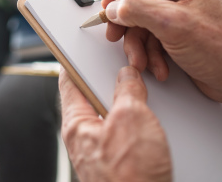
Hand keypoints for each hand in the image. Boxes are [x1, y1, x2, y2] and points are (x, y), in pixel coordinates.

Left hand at [60, 67, 171, 181]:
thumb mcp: (132, 118)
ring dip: (128, 108)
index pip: (69, 82)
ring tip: (145, 105)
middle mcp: (84, 139)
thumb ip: (128, 91)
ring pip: (112, 119)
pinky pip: (124, 136)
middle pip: (93, 99)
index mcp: (76, 124)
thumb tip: (128, 77)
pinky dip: (136, 127)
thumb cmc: (130, 177)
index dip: (77, 62)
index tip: (86, 52)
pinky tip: (152, 128)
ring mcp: (101, 153)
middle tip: (128, 75)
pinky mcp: (118, 165)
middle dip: (111, 85)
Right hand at [101, 0, 221, 123]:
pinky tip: (158, 67)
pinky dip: (150, 54)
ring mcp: (181, 11)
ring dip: (139, 44)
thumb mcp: (173, 25)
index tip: (111, 4)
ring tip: (142, 61)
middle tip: (115, 35)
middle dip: (128, 22)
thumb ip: (137, 10)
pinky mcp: (178, 32)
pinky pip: (151, 36)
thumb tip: (114, 7)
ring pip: (142, 20)